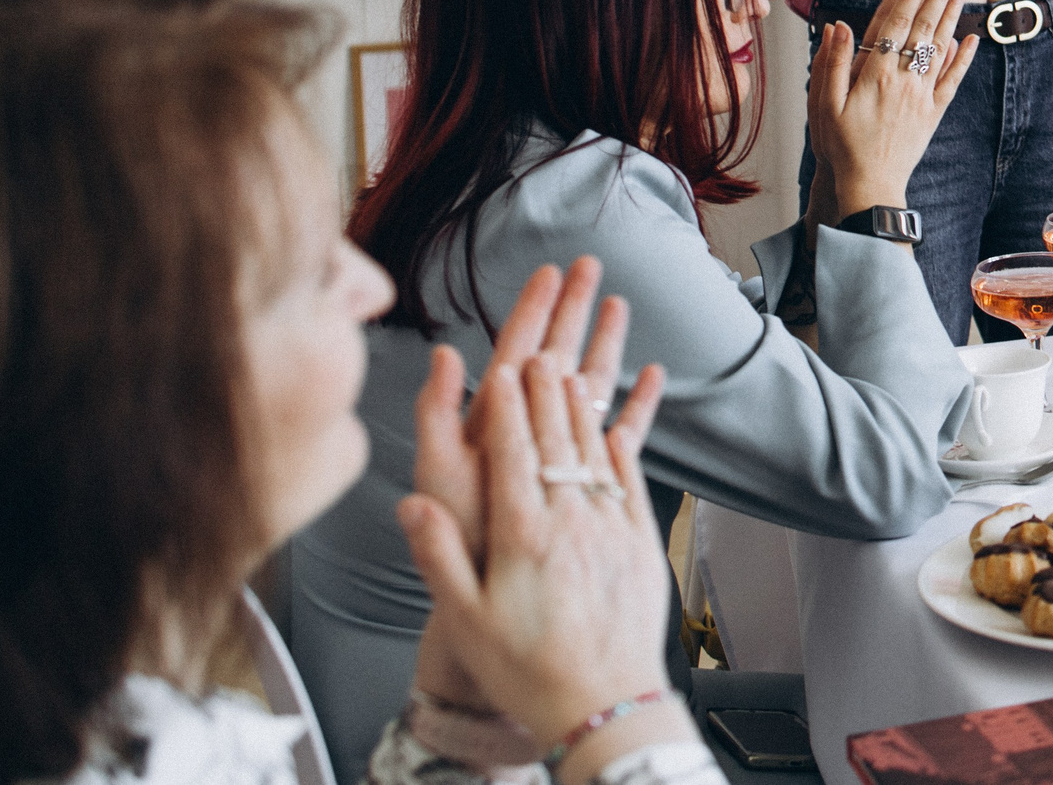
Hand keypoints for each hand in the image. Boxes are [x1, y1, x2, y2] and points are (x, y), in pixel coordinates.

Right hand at [401, 352, 684, 784]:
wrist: (604, 703)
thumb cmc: (527, 670)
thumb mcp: (465, 620)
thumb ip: (438, 556)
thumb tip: (411, 503)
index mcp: (523, 537)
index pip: (511, 454)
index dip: (505, 407)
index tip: (499, 370)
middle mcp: (571, 522)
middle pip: (555, 439)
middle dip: (545, 389)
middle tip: (538, 349)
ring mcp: (611, 528)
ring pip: (595, 450)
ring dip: (582, 404)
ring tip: (572, 366)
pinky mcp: (641, 541)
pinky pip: (631, 478)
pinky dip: (623, 441)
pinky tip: (616, 420)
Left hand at [410, 259, 630, 572]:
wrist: (489, 589)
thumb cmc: (459, 539)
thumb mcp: (437, 472)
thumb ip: (436, 414)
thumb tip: (443, 353)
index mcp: (492, 421)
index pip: (515, 351)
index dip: (532, 310)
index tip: (550, 271)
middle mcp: (527, 430)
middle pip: (554, 356)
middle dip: (571, 310)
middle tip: (590, 266)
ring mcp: (558, 452)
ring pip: (586, 384)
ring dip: (603, 345)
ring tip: (620, 304)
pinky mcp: (585, 479)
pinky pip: (616, 432)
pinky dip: (636, 404)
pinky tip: (653, 378)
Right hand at [808, 0, 977, 216]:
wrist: (868, 186)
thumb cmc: (841, 147)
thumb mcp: (824, 105)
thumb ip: (832, 63)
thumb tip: (840, 26)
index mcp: (875, 75)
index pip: (895, 24)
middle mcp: (904, 80)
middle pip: (923, 28)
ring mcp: (922, 96)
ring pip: (941, 48)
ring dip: (952, 16)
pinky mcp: (933, 113)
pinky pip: (952, 80)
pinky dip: (964, 59)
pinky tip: (971, 39)